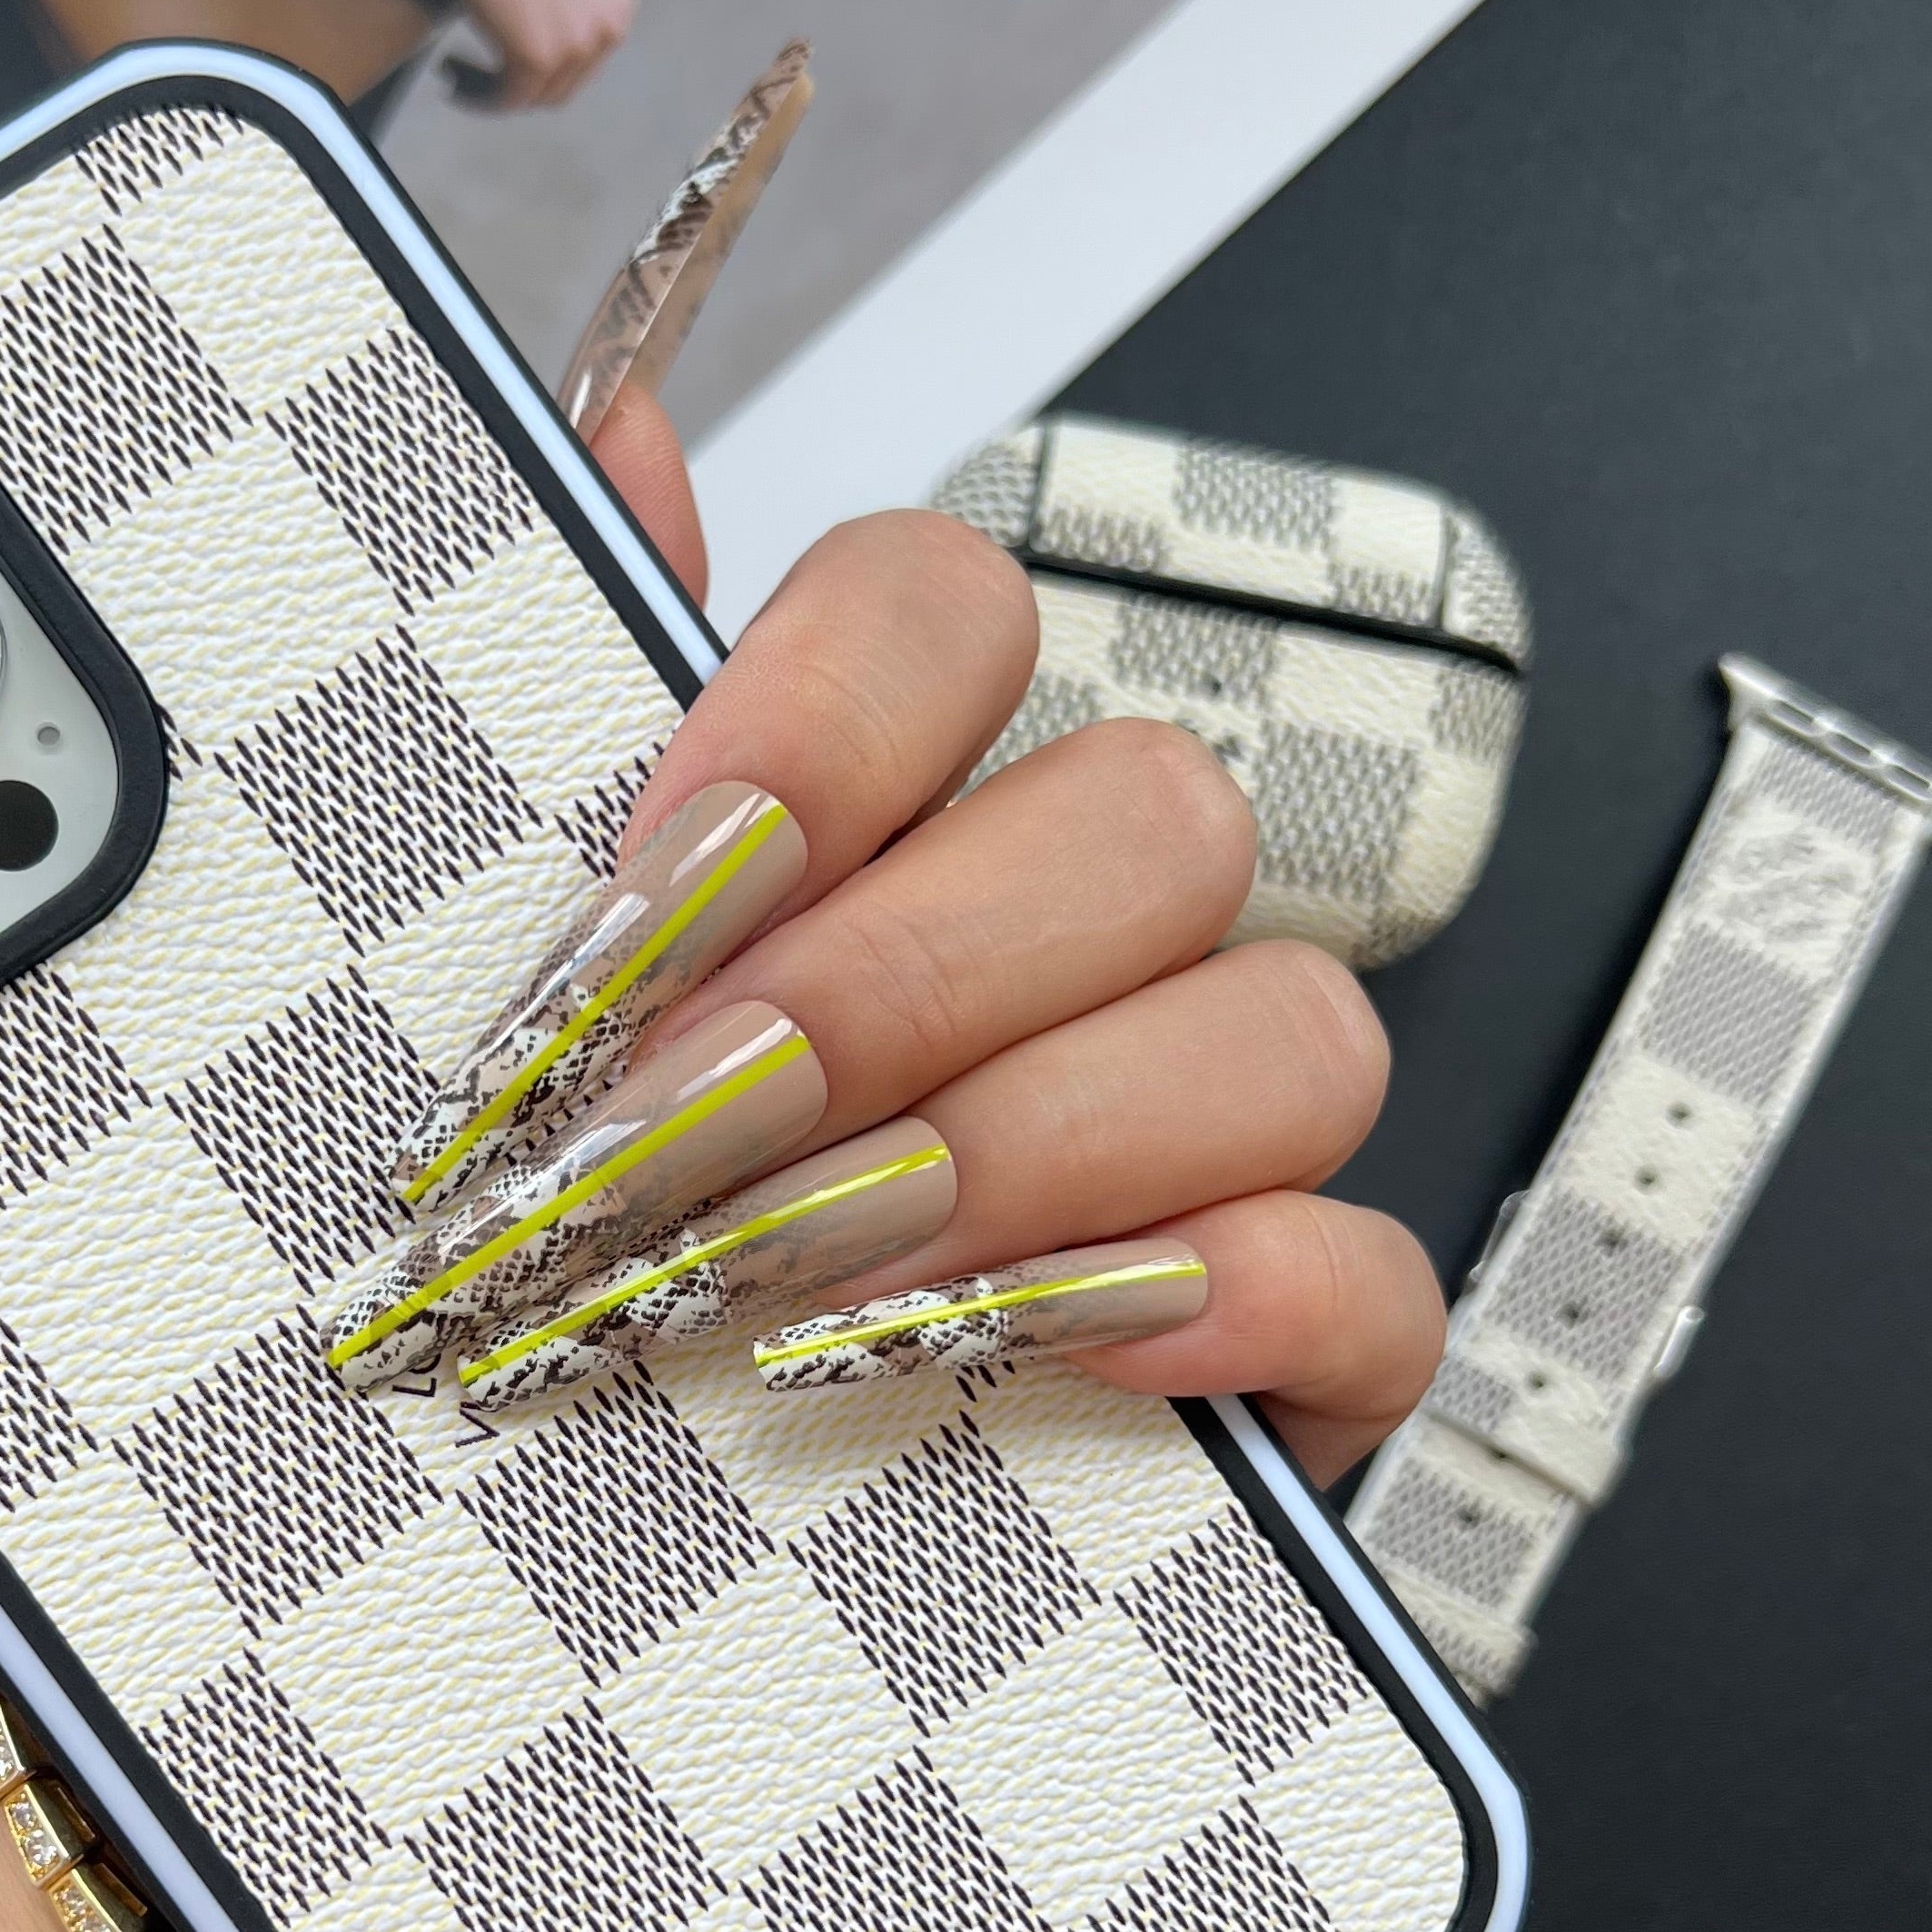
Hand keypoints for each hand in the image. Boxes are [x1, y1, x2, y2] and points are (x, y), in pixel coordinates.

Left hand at [375, 388, 1445, 1484]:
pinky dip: (1236, 1298)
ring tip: (810, 1271)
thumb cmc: (624, 1216)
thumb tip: (612, 440)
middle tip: (682, 1138)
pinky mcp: (1290, 1334)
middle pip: (1137, 820)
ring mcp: (1214, 1134)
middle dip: (896, 988)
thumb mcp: (563, 974)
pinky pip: (1368, 1275)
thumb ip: (584, 706)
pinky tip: (1052, 1339)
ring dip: (1035, 1148)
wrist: (676, 1491)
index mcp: (911, 816)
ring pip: (1283, 1028)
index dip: (815, 725)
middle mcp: (1089, 940)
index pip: (952, 610)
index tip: (650, 903)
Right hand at [440, 0, 635, 108]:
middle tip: (478, 74)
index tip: (502, 63)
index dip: (539, 71)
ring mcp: (576, 47)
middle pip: (558, 87)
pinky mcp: (539, 57)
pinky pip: (504, 99)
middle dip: (518, 85)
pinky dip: (475, 94)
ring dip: (493, 90)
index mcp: (616, 9)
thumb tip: (543, 27)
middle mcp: (606, 31)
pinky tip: (451, 74)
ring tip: (459, 71)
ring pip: (531, 97)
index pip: (579, 65)